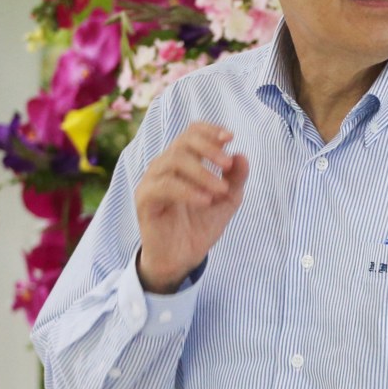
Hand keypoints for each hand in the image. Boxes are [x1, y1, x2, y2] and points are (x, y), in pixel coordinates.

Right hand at [135, 122, 248, 292]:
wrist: (183, 257)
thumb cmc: (201, 224)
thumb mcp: (227, 201)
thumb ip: (236, 179)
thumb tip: (242, 156)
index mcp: (184, 162)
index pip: (191, 134)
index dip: (209, 131)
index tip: (230, 137)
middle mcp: (165, 167)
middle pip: (182, 142)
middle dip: (208, 150)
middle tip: (228, 166)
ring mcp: (153, 181)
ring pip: (173, 161)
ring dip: (202, 172)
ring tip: (221, 190)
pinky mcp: (145, 199)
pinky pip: (163, 186)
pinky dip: (187, 191)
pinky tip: (205, 201)